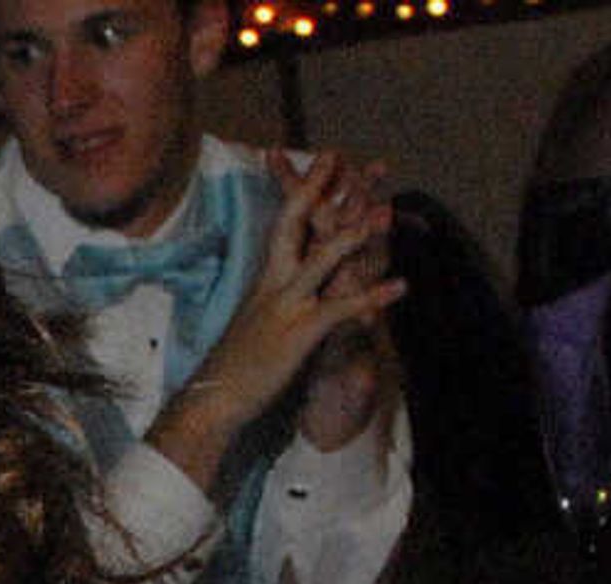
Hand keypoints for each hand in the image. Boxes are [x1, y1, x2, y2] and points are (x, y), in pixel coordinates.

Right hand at [161, 152, 402, 474]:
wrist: (211, 402)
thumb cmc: (233, 366)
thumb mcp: (255, 322)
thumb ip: (275, 299)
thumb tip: (285, 289)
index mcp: (267, 280)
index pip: (286, 224)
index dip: (304, 190)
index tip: (323, 161)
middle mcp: (274, 284)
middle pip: (294, 225)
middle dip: (315, 189)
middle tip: (336, 155)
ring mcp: (287, 307)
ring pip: (322, 261)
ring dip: (354, 234)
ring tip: (385, 211)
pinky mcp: (299, 334)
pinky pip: (340, 310)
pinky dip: (372, 298)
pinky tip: (399, 286)